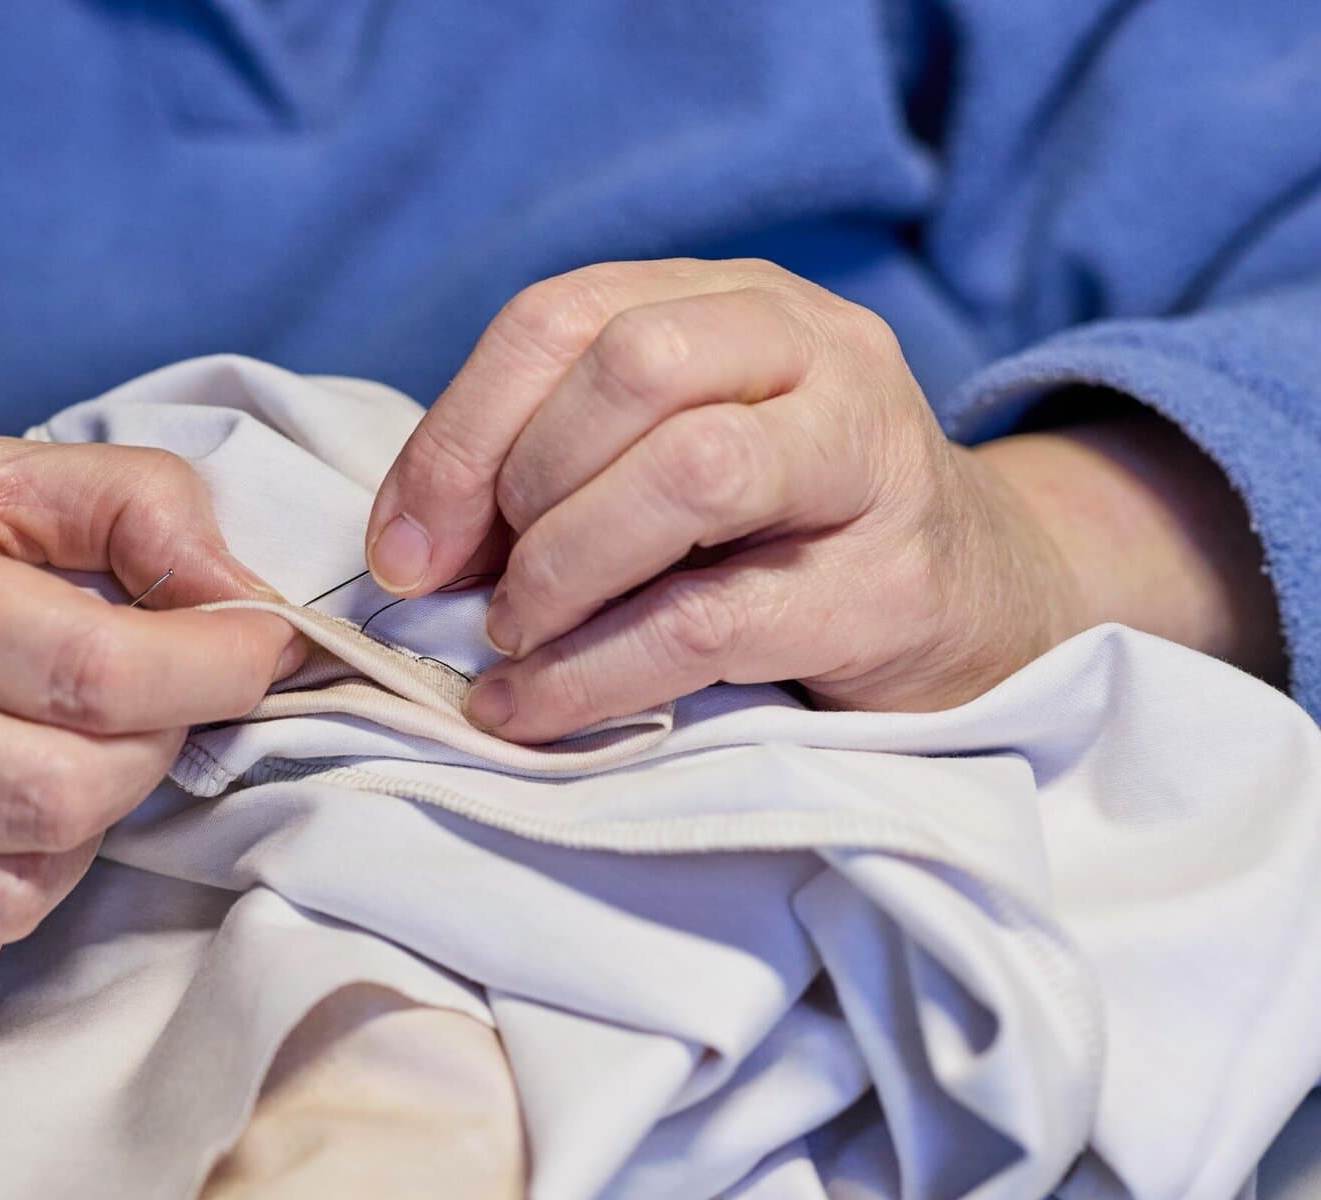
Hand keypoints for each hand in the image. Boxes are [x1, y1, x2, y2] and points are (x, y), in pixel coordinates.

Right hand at [0, 407, 299, 981]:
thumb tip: (249, 603)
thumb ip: (127, 506)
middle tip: (149, 703)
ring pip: (12, 893)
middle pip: (60, 798)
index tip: (261, 650)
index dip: (214, 671)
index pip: (90, 673)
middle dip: (152, 754)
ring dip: (83, 835)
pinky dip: (5, 893)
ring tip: (59, 758)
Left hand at [364, 259, 1282, 738]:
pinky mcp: (888, 591)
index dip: (458, 432)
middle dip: (515, 486)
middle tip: (467, 589)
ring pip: (688, 470)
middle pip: (631, 364)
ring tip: (511, 639)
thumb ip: (556, 467)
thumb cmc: (786, 535)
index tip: (400, 545)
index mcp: (740, 304)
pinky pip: (710, 622)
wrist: (985, 604)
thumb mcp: (674, 461)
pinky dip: (592, 673)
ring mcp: (870, 464)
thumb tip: (406, 546)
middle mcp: (818, 354)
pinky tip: (531, 709)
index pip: (564, 316)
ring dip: (561, 568)